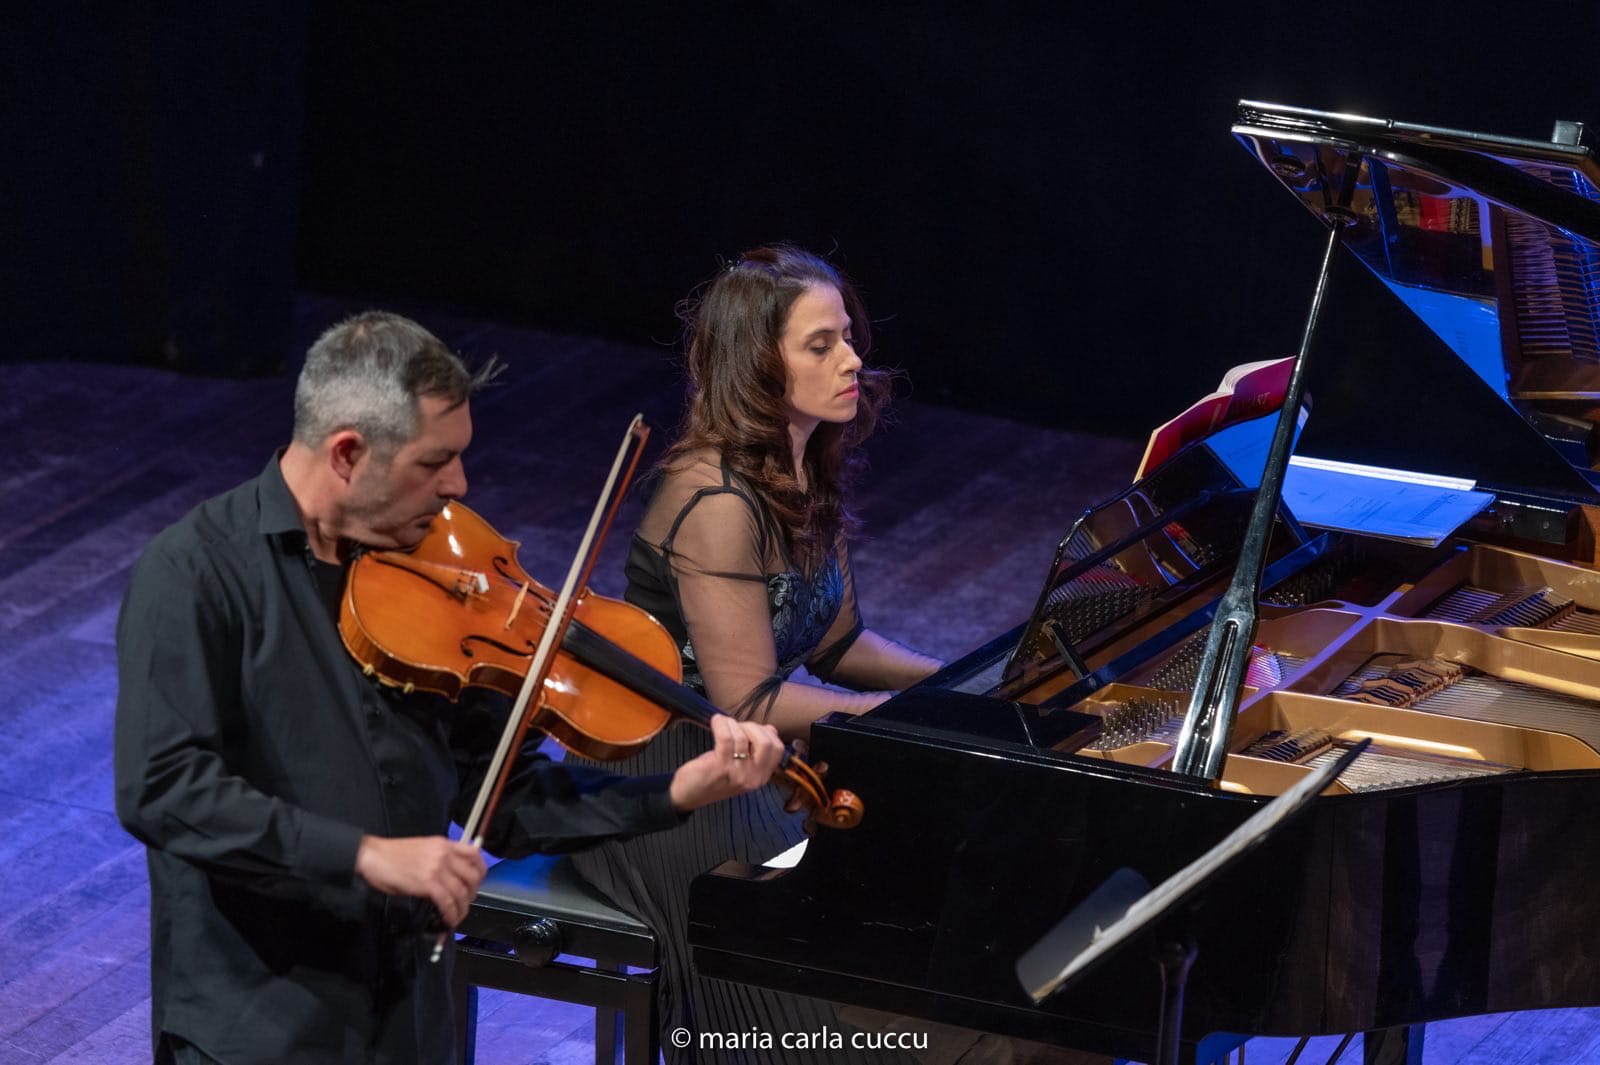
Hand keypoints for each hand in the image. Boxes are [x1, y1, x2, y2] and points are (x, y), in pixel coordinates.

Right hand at [354, 834, 485, 927]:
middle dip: (472, 893)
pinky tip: (448, 919)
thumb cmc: (392, 854)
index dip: (480, 871)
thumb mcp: (422, 849)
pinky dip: (451, 913)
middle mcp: (445, 854)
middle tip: (465, 903)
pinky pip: (448, 901)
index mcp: (444, 844)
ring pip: (462, 892)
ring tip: (457, 916)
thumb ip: (439, 861)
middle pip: (473, 876)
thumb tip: (449, 880)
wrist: (372, 855)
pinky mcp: (428, 883)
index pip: (474, 854)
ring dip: (462, 908)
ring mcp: (437, 868)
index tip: (476, 883)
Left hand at [668, 715, 784, 812]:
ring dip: (731, 724)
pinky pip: (726, 738)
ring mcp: (737, 774)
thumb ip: (756, 750)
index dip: (766, 733)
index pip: (777, 749)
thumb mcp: (741, 766)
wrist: (687, 795)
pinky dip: (721, 724)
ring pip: (743, 737)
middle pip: (766, 743)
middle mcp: (752, 778)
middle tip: (737, 727)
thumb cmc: (713, 777)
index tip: (750, 729)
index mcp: (761, 777)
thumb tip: (769, 729)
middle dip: (752, 727)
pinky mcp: (719, 768)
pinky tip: (716, 722)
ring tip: (722, 723)